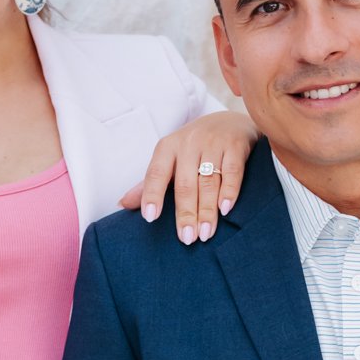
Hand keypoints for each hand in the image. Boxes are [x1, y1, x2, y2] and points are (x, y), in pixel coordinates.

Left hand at [120, 108, 257, 242]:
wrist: (231, 121)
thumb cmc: (195, 147)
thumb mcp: (171, 159)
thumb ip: (150, 183)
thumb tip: (123, 204)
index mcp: (168, 147)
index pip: (156, 173)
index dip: (152, 195)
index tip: (150, 218)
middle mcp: (189, 143)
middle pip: (184, 183)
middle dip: (185, 213)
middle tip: (186, 238)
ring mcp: (213, 143)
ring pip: (208, 181)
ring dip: (207, 210)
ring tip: (205, 233)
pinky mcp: (236, 146)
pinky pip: (232, 172)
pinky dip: (229, 191)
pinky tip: (225, 210)